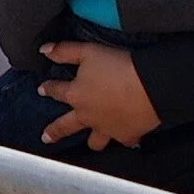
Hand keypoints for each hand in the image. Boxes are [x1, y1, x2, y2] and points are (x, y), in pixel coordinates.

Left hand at [37, 41, 161, 150]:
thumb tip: (44, 50)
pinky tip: (128, 140)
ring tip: (90, 143)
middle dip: (54, 131)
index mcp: (76, 95)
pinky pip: (124, 141)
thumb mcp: (88, 51)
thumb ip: (64, 51)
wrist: (152, 87)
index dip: (48, 88)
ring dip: (92, 141)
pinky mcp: (127, 135)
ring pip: (95, 141)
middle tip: (45, 138)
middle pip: (66, 125)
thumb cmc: (118, 67)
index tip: (41, 90)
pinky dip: (125, 140)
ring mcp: (107, 128)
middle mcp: (87, 116)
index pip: (56, 91)